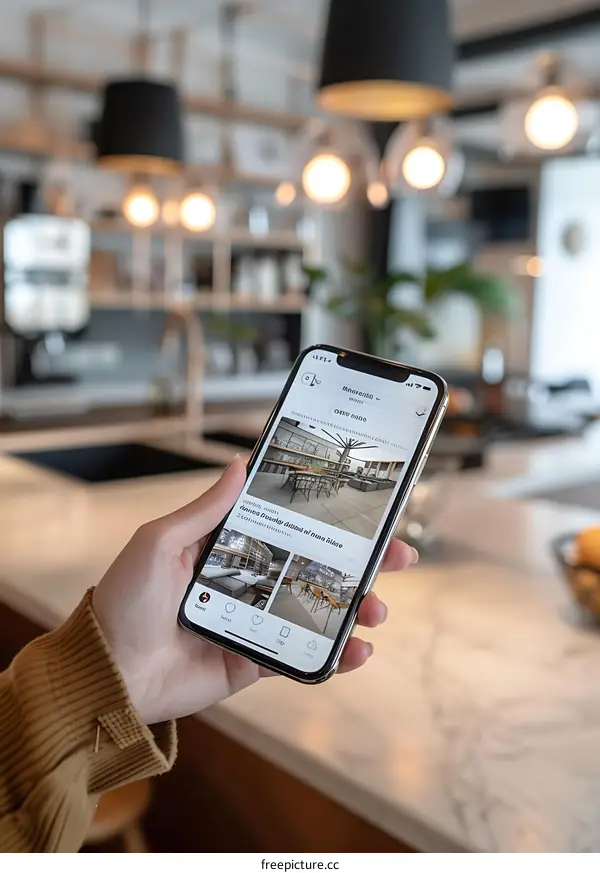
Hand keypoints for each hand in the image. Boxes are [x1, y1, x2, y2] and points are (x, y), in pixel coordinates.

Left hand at [93, 457, 417, 723]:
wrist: (109, 673)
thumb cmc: (126, 600)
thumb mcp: (160, 542)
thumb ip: (204, 510)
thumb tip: (240, 465)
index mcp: (229, 547)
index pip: (290, 525)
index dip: (329, 519)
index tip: (367, 509)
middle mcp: (249, 580)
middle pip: (317, 566)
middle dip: (362, 562)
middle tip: (398, 556)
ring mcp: (256, 621)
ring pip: (319, 609)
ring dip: (356, 607)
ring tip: (377, 609)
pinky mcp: (255, 660)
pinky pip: (302, 654)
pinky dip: (336, 655)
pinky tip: (359, 650)